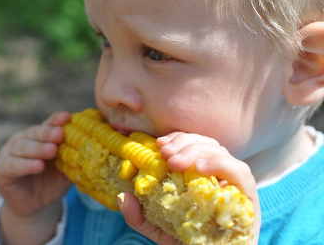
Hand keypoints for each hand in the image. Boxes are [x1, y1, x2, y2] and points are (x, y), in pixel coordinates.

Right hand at [0, 111, 72, 243]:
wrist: (37, 205)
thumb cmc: (54, 181)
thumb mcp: (68, 167)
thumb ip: (78, 154)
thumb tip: (101, 142)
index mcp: (40, 135)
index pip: (49, 124)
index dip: (56, 120)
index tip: (67, 118)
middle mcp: (24, 139)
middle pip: (35, 132)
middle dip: (48, 133)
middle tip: (60, 135)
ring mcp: (10, 152)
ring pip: (23, 147)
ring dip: (37, 148)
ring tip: (51, 151)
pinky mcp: (2, 169)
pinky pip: (13, 165)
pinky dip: (25, 165)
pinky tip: (37, 166)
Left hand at [119, 132, 260, 244]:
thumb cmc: (188, 244)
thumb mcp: (159, 229)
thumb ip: (140, 216)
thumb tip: (124, 197)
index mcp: (201, 175)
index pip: (194, 144)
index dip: (178, 139)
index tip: (159, 143)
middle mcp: (219, 175)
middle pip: (207, 144)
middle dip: (184, 143)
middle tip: (165, 153)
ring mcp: (235, 184)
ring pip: (221, 152)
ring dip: (197, 150)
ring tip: (176, 161)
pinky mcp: (248, 197)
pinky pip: (240, 172)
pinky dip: (221, 164)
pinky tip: (201, 168)